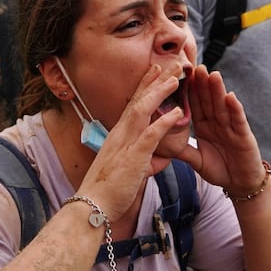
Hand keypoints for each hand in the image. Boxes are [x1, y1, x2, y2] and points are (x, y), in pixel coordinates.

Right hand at [76, 65, 182, 217]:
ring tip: (177, 79)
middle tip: (173, 64)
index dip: (145, 85)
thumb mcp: (130, 170)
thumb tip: (161, 158)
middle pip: (139, 100)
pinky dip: (164, 122)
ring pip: (143, 110)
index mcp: (118, 135)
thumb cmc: (109, 191)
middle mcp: (120, 134)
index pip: (133, 103)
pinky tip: (178, 113)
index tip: (156, 69)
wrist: (93, 206)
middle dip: (156, 80)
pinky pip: (150, 135)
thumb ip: (146, 160)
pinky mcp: (133, 157)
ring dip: (160, 92)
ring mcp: (125, 144)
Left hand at [174, 65, 264, 192]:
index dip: (188, 90)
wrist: (241, 186)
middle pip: (209, 100)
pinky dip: (235, 109)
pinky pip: (238, 120)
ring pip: (223, 106)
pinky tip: (231, 97)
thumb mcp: (197, 160)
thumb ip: (183, 150)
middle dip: (202, 84)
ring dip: (218, 90)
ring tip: (212, 74)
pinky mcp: (244, 136)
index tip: (180, 75)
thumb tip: (160, 143)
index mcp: (205, 126)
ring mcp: (232, 128)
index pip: (195, 105)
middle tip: (195, 66)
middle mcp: (218, 123)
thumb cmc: (220, 171)